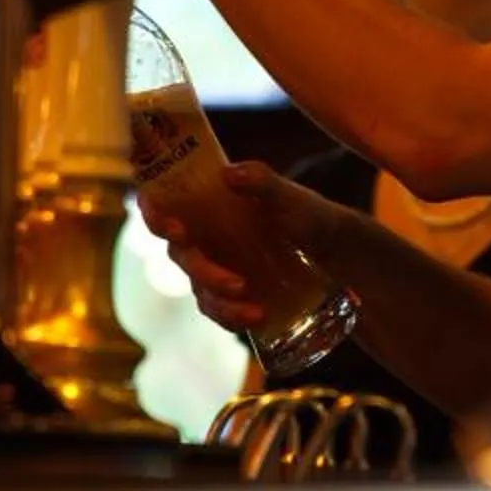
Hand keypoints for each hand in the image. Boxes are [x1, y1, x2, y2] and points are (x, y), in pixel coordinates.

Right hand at [139, 160, 354, 336]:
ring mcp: (214, 269)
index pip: (164, 204)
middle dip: (199, 268)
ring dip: (220, 298)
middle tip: (228, 277)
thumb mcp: (289, 196)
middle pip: (180, 254)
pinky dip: (232, 317)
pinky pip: (218, 311)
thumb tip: (230, 173)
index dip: (155, 214)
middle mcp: (203, 237)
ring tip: (251, 304)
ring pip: (198, 288)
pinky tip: (257, 316)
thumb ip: (262, 181)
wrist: (335, 252)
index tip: (173, 225)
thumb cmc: (305, 214)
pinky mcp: (230, 297)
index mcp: (207, 205)